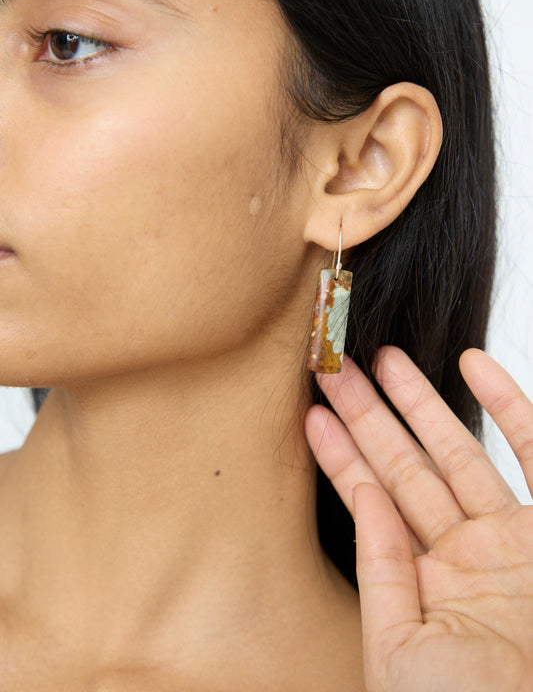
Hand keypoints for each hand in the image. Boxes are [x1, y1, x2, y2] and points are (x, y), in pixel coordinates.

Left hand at [305, 347, 532, 691]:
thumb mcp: (396, 647)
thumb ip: (380, 568)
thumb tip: (362, 495)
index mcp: (419, 582)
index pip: (370, 500)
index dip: (339, 456)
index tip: (310, 414)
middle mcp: (462, 552)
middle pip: (404, 466)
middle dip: (367, 415)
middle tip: (332, 368)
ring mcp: (508, 538)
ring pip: (457, 451)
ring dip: (421, 401)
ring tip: (384, 357)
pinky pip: (532, 452)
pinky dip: (508, 404)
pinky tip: (473, 364)